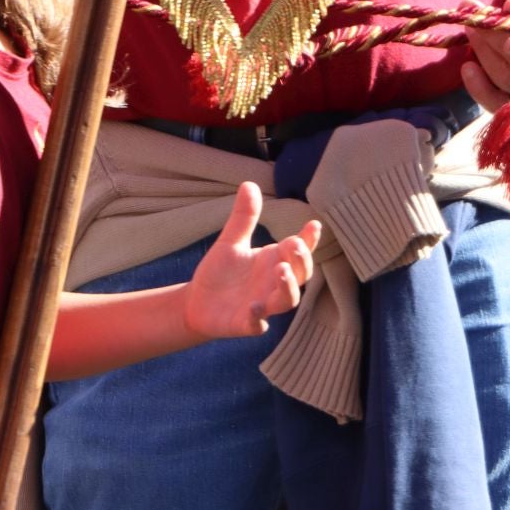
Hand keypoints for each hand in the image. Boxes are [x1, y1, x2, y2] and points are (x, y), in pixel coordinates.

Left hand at [184, 183, 319, 339]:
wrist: (196, 303)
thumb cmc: (220, 273)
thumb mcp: (231, 242)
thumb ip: (244, 218)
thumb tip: (249, 183)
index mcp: (273, 261)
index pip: (298, 250)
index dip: (310, 240)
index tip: (314, 225)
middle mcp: (273, 284)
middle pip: (301, 274)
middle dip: (301, 261)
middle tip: (293, 245)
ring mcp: (263, 304)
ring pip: (287, 300)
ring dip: (288, 287)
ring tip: (281, 271)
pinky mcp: (245, 324)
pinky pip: (257, 325)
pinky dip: (258, 319)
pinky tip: (254, 308)